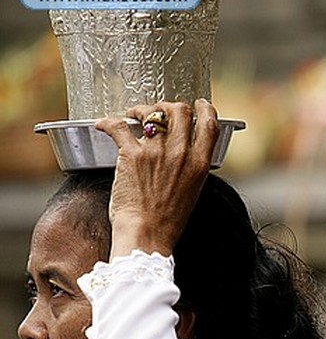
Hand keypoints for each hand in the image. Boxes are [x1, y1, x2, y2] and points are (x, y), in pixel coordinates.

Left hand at [95, 99, 219, 257]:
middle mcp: (181, 153)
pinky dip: (108, 122)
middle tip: (157, 111)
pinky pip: (119, 125)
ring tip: (132, 116)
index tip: (198, 103)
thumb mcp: (192, 192)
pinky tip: (103, 125)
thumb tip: (183, 155)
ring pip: (152, 112)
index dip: (205, 108)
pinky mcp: (131, 154)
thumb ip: (191, 169)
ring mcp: (156, 151)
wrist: (147, 234)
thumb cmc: (168, 221)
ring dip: (140, 110)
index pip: (210, 124)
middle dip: (168, 106)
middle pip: (179, 110)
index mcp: (200, 164)